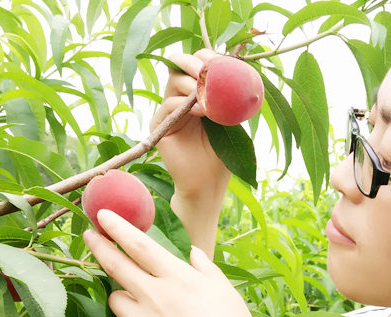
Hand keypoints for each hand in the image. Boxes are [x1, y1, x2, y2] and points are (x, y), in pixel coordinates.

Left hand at [83, 209, 266, 316]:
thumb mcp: (229, 298)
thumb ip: (207, 271)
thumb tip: (193, 254)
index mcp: (179, 278)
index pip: (139, 244)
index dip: (117, 227)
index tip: (102, 214)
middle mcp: (154, 295)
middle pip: (115, 264)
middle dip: (98, 245)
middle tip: (89, 236)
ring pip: (116, 300)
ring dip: (125, 299)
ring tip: (150, 314)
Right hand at [151, 50, 230, 208]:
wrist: (209, 184)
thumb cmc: (221, 156)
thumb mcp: (230, 122)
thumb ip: (227, 97)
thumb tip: (232, 70)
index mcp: (197, 94)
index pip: (196, 64)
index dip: (206, 58)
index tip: (220, 62)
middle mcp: (180, 99)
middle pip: (178, 66)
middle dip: (193, 63)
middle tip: (206, 71)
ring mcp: (167, 112)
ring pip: (173, 82)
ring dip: (192, 85)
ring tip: (208, 98)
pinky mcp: (158, 126)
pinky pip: (168, 105)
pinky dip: (185, 105)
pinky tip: (202, 113)